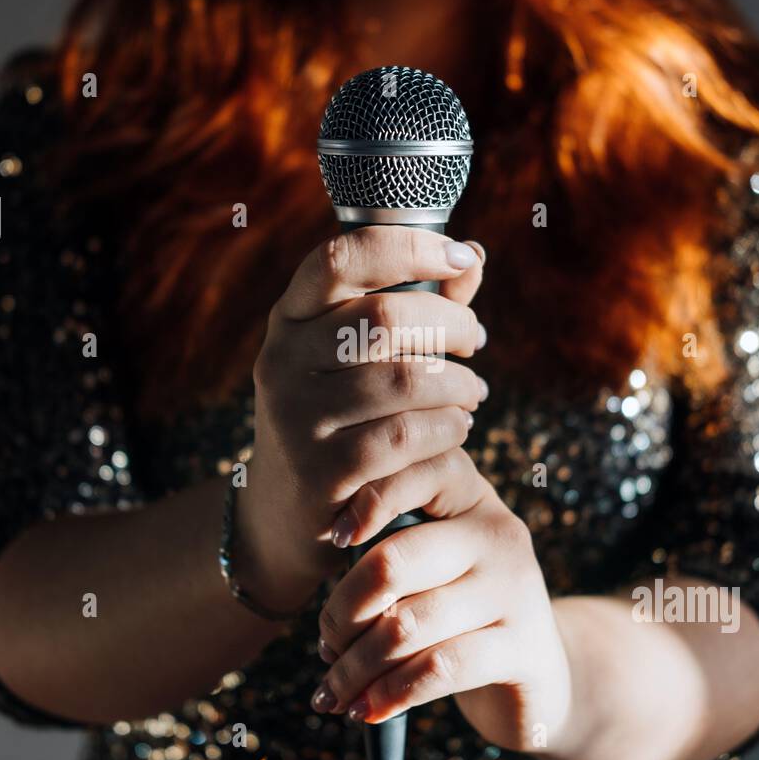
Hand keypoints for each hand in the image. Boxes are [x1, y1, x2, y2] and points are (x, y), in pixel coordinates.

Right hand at [239, 226, 487, 611]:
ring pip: (406, 380)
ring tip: (473, 392)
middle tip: (476, 339)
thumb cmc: (344, 417)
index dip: (409, 246)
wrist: (289, 513)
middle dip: (451, 323)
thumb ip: (417, 304)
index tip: (461, 256)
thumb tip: (473, 256)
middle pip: (386, 317)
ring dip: (460, 383)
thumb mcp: (362, 357)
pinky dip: (448, 429)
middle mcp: (282, 361)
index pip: (340, 256)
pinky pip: (405, 437)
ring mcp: (296, 418)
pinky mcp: (319, 472)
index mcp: (291, 318)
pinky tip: (458, 428)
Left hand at [309, 462, 573, 754]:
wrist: (540, 676)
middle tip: (326, 643)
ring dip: (356, 666)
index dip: (367, 501)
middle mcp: (498, 535)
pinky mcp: (523, 648)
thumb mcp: (435, 568)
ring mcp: (515, 591)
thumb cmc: (463, 616)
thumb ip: (392, 557)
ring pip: (407, 625)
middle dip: (342, 612)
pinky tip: (366, 709)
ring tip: (334, 689)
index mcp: (471, 498)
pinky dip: (389, 693)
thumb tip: (328, 605)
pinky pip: (438, 669)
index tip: (332, 539)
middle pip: (394, 561)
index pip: (418, 473)